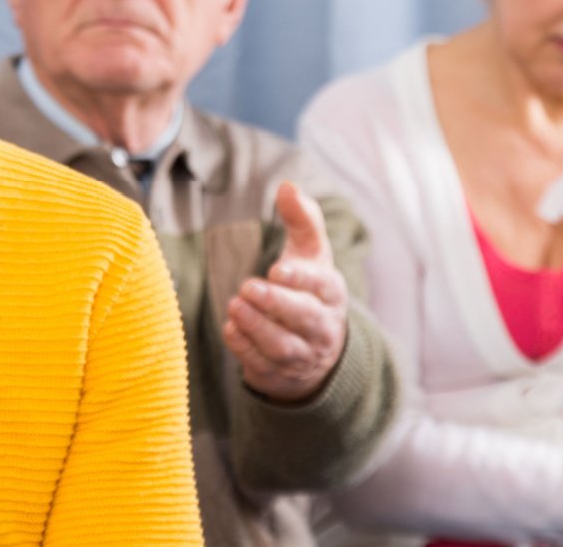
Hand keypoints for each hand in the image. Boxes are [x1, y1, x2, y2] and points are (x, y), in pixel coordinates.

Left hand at [222, 181, 348, 402]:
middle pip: (305, 319)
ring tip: (235, 305)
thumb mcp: (311, 253)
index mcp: (331, 294)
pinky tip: (231, 327)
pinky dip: (245, 349)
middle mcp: (322, 328)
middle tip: (248, 286)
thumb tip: (287, 186)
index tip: (278, 269)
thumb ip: (302, 218)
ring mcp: (303, 356)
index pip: (323, 287)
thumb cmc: (309, 289)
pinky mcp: (279, 375)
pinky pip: (262, 366)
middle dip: (277, 304)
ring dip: (257, 327)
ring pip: (284, 347)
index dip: (302, 279)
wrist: (316, 350)